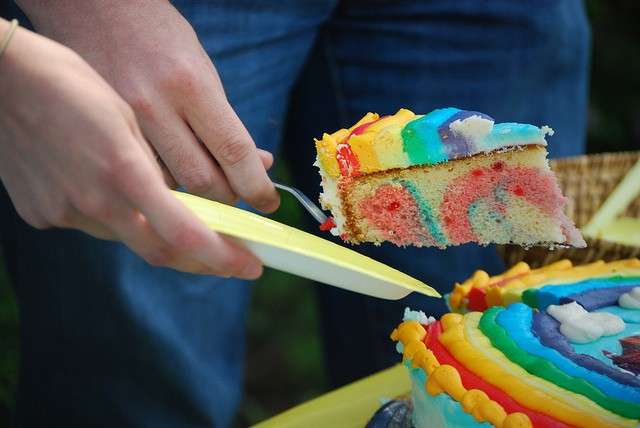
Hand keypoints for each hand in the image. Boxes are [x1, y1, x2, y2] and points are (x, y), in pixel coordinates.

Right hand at [0, 21, 262, 278]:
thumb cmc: (72, 84)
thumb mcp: (130, 116)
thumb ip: (163, 161)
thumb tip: (207, 189)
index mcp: (124, 172)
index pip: (184, 234)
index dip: (222, 257)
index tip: (250, 266)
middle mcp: (94, 202)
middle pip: (161, 253)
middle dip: (204, 262)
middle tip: (234, 263)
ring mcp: (64, 213)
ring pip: (126, 237)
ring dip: (158, 234)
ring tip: (179, 218)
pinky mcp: (42, 215)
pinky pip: (92, 225)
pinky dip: (115, 217)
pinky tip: (110, 189)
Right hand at [18, 0, 280, 212]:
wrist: (95, 10)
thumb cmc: (160, 38)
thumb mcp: (203, 72)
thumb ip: (226, 123)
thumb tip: (258, 165)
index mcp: (191, 86)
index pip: (233, 151)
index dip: (256, 186)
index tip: (268, 203)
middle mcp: (155, 106)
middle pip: (201, 180)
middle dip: (226, 196)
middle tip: (235, 193)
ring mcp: (123, 122)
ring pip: (170, 185)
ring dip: (195, 195)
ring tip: (205, 182)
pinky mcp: (102, 133)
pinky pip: (141, 175)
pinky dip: (164, 184)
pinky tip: (171, 173)